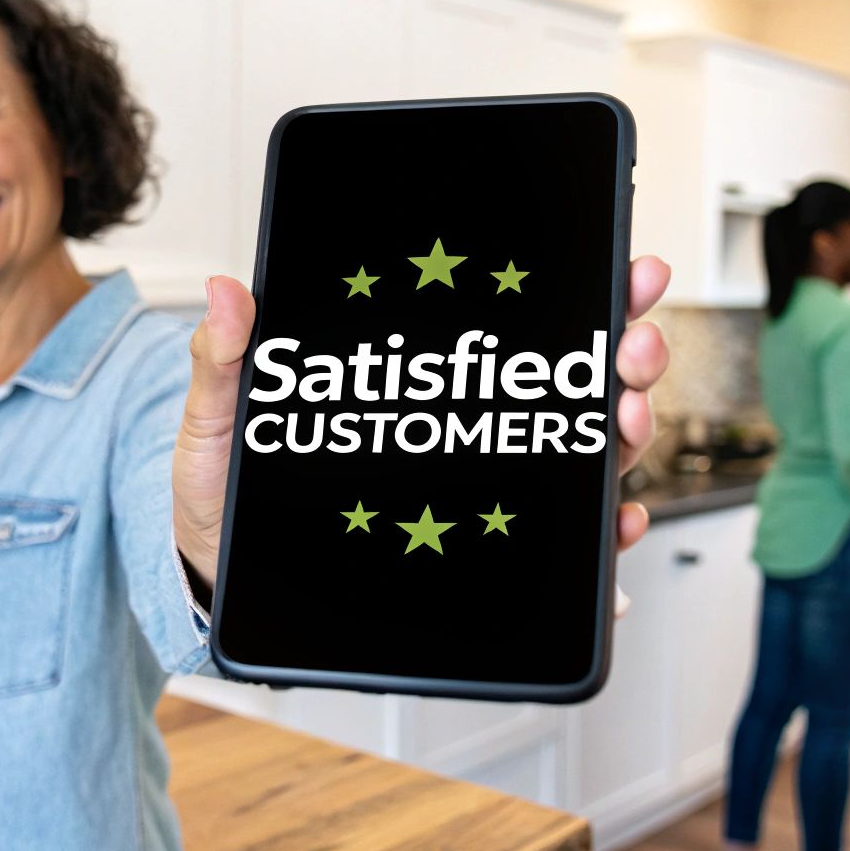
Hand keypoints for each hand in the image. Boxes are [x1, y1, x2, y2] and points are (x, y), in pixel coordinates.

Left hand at [171, 258, 673, 590]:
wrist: (222, 579)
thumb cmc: (228, 494)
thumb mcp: (218, 424)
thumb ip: (223, 362)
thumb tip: (228, 292)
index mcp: (416, 380)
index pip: (513, 326)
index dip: (583, 292)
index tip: (623, 271)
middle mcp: (461, 428)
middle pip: (569, 384)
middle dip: (623, 357)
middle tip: (632, 347)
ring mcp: (479, 492)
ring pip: (580, 455)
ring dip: (623, 434)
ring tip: (625, 420)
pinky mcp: (479, 555)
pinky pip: (560, 548)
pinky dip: (603, 532)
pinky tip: (615, 520)